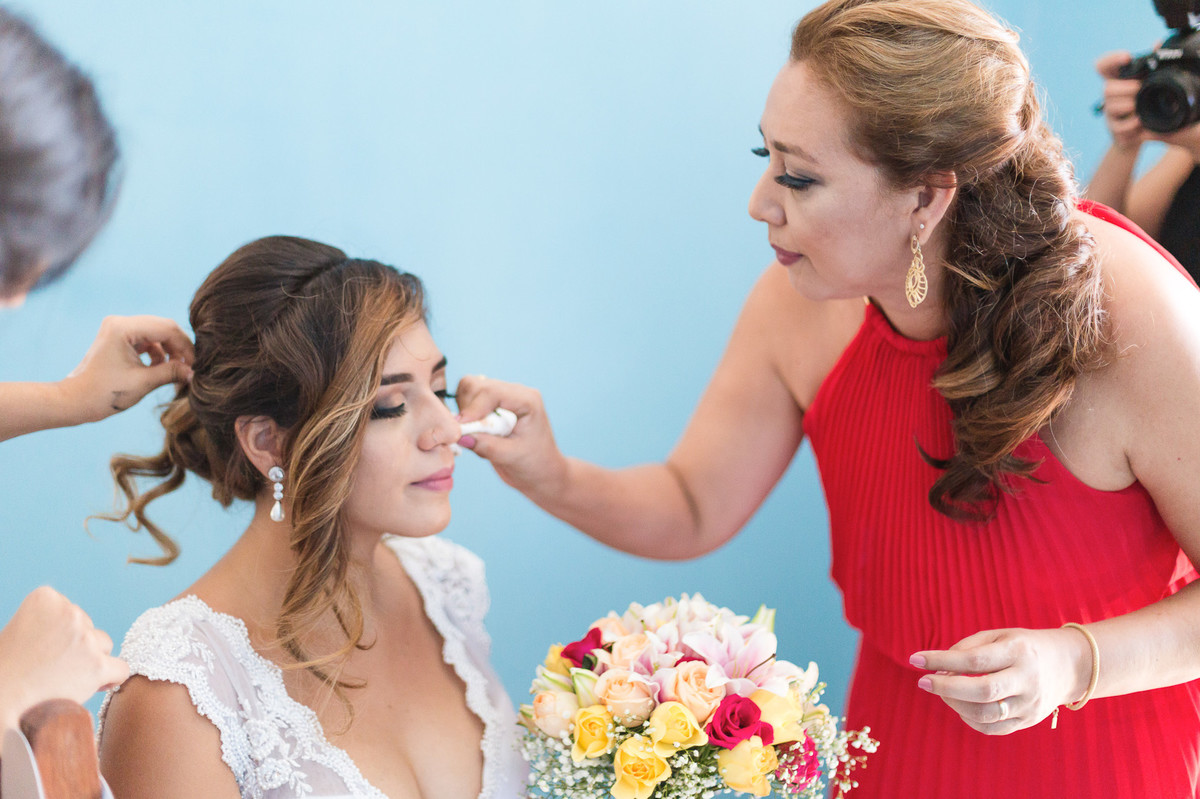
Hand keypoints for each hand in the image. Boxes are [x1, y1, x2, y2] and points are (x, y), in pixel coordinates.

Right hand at [0, 587, 128, 731]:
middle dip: (76, 645)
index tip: (43, 648)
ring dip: (92, 660)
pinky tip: (97, 685)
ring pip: (104, 645)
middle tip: (51, 667)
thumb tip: (79, 628)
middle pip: (88, 626)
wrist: (1, 700)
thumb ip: (47, 621)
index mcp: (45, 597)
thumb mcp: (19, 630)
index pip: (69, 610)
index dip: (61, 632)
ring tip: (63, 679)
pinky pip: (121, 669)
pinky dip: (112, 678)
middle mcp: (69, 612)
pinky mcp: (97, 665)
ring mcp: (85, 639)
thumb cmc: (6, 669)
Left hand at [58, 315, 193, 423]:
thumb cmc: (105, 393)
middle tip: (191, 367)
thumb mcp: (143, 383)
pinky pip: (147, 340)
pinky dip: (158, 352)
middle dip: (179, 347)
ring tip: (178, 370)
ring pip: (157, 333)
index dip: (185, 346)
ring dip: (170, 350)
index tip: (196, 365)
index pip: (166, 328)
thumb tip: (194, 372)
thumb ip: (171, 373)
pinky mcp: (119, 338)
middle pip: (163, 327)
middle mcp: (120, 322)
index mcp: (123, 328)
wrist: (76, 401)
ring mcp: (118, 329)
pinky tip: (162, 368)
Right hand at [453, 375, 568, 498]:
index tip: (460, 429)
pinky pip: (470, 399)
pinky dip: (465, 413)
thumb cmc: (534, 464)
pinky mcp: (493, 404)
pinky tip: (474, 430)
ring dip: (464, 410)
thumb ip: (486, 445)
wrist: (541, 472)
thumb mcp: (510, 457)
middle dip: (467, 408)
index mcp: (527, 400)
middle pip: (476, 385)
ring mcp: (503, 396)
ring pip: (470, 389)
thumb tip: (460, 435)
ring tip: (473, 433)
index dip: (472, 409)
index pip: (491, 392)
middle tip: (467, 433)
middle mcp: (515, 392)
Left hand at [909, 626, 1087, 734]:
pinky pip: (992, 728)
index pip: (974, 660)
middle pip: (981, 691)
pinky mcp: (1028, 721)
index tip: (915, 659)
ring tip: (942, 691)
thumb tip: (939, 667)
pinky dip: (968, 719)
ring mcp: (1030, 704)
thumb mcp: (999, 635)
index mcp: (1018, 652)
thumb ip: (968, 647)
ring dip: (955, 704)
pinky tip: (959, 705)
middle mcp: (1027, 680)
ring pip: (985, 714)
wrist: (1069, 665)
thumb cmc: (1023, 646)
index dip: (941, 660)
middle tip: (923, 682)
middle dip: (946, 688)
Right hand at [1097, 50, 1199, 157]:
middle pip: (1107, 88)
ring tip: (1140, 106)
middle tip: (1140, 89)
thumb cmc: (1146, 101)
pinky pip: (1119, 126)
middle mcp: (1110, 96)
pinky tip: (1141, 121)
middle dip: (1126, 88)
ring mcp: (1110, 113)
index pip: (1102, 66)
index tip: (1127, 57)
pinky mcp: (1114, 130)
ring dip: (1129, 106)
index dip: (1111, 60)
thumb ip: (1153, 63)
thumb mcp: (1150, 82)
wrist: (1143, 131)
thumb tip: (1158, 43)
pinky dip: (1132, 123)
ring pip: (1111, 107)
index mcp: (1118, 80)